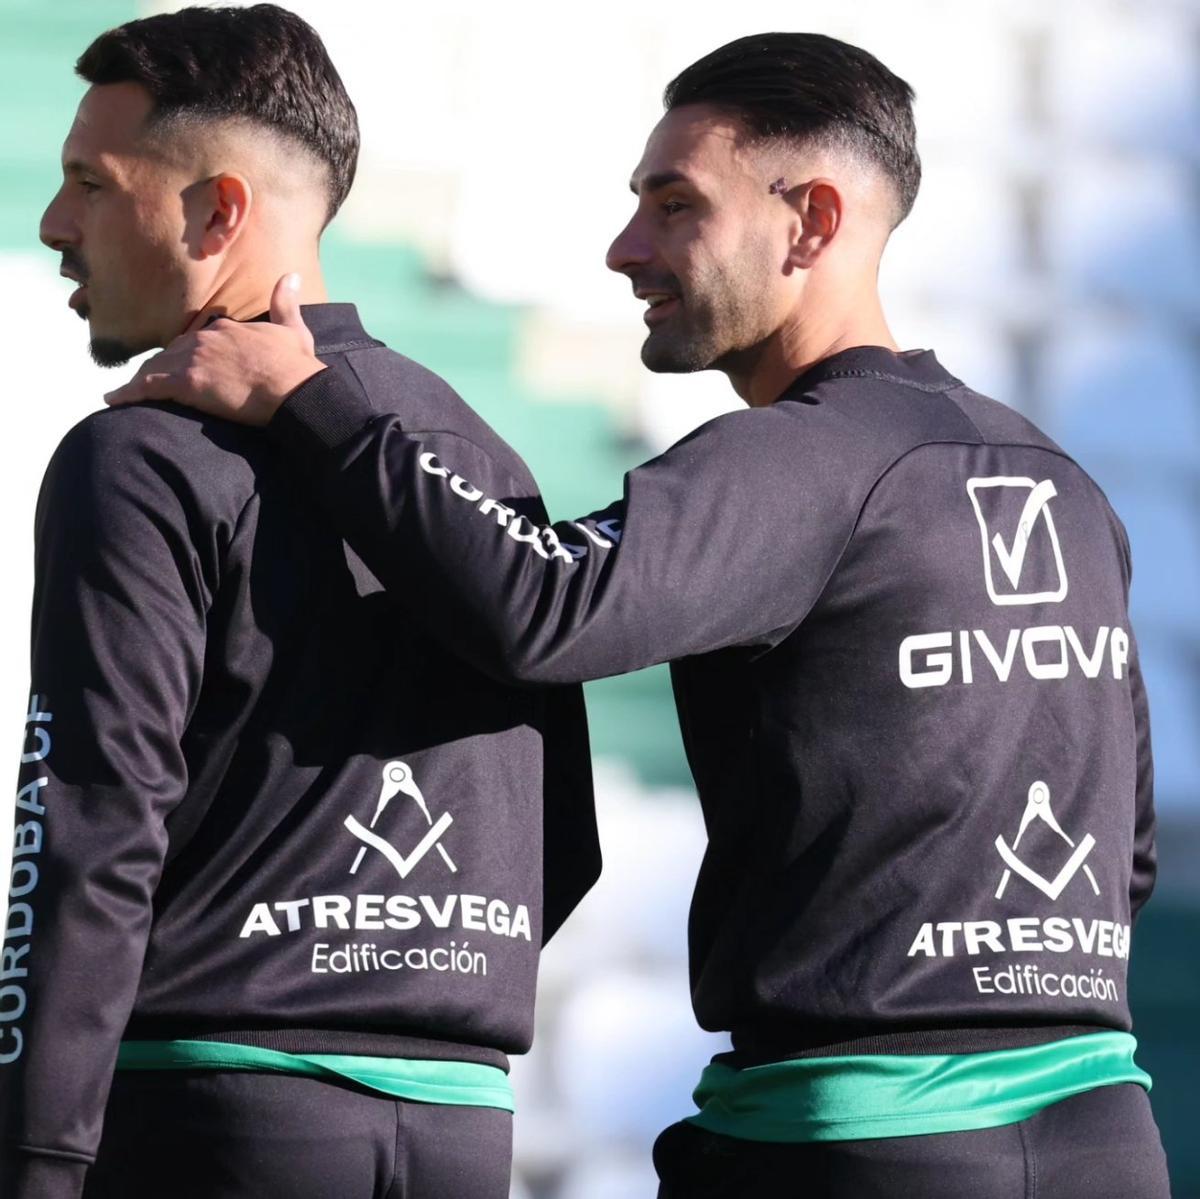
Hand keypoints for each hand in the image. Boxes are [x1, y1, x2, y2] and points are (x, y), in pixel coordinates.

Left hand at [104, 274, 326, 425]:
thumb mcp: (294, 330)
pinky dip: (128, 393)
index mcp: (226, 329)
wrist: (293, 389)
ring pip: (157, 367)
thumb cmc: (295, 365)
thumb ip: (286, 303)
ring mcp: (193, 359)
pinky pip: (148, 387)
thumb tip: (291, 276)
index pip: (198, 338)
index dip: (190, 352)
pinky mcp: (187, 383)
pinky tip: (113, 399)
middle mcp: (204, 339)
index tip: (186, 363)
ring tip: (131, 391)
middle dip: (163, 365)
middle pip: (172, 351)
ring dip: (144, 379)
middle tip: (154, 381)